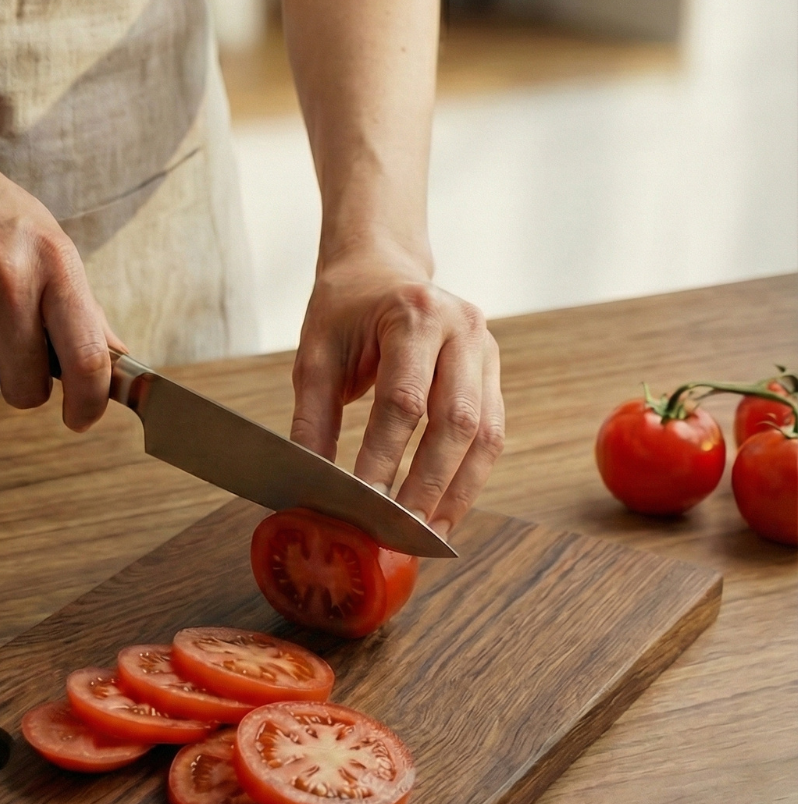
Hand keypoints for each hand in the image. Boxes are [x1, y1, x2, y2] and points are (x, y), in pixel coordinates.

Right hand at [0, 96, 121, 430]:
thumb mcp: (45, 241)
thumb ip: (81, 308)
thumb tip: (118, 362)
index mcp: (54, 262)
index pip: (86, 358)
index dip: (89, 403)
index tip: (80, 419)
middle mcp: (8, 278)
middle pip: (26, 389)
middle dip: (20, 383)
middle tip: (8, 347)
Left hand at [290, 247, 502, 539]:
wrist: (381, 267)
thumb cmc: (344, 311)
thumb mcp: (316, 356)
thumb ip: (312, 420)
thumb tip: (309, 487)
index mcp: (414, 314)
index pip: (403, 400)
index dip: (385, 457)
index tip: (363, 502)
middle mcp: (463, 328)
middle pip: (456, 420)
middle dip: (428, 484)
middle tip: (401, 531)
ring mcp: (486, 350)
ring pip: (486, 435)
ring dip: (459, 492)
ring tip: (429, 536)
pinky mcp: (493, 374)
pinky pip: (492, 434)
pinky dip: (469, 478)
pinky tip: (445, 511)